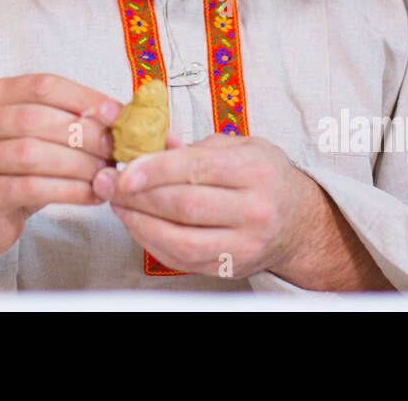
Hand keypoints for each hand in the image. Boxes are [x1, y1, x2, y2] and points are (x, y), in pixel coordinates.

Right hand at [0, 73, 121, 271]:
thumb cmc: (16, 169)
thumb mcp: (38, 135)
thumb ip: (67, 119)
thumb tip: (117, 114)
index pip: (42, 85)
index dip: (83, 97)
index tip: (115, 114)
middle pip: (35, 118)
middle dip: (83, 133)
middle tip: (114, 149)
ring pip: (31, 153)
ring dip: (77, 164)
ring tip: (105, 174)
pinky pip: (30, 188)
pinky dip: (68, 191)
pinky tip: (91, 194)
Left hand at [92, 133, 320, 279]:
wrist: (299, 222)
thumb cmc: (264, 176)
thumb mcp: (239, 146)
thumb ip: (193, 145)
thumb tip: (148, 139)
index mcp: (254, 171)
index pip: (196, 169)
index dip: (154, 170)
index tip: (123, 169)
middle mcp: (254, 211)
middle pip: (184, 206)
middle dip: (138, 196)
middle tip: (107, 183)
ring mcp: (244, 245)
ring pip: (180, 240)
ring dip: (139, 222)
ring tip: (117, 204)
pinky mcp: (232, 268)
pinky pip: (182, 260)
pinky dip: (152, 242)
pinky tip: (136, 224)